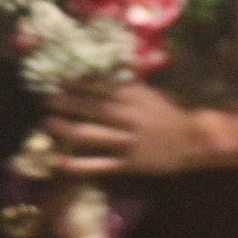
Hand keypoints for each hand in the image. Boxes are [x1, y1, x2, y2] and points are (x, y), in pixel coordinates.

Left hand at [44, 80, 207, 176]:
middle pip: (90, 108)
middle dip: (65, 103)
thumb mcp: (149, 93)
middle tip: (44, 100)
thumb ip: (125, 86)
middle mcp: (126, 116)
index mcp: (132, 96)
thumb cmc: (168, 113)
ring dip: (66, 129)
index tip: (56, 80)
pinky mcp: (129, 163)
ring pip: (91, 135)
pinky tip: (61, 162)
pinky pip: (100, 164)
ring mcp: (127, 141)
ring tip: (46, 124)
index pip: (98, 87)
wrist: (193, 139)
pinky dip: (79, 164)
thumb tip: (102, 72)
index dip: (75, 84)